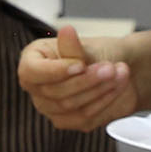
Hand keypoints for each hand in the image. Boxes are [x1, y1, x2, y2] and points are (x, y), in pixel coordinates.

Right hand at [18, 23, 135, 130]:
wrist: (119, 71)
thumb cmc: (98, 54)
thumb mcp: (87, 46)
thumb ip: (73, 46)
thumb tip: (66, 31)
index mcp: (33, 59)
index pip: (31, 71)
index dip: (56, 71)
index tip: (81, 64)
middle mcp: (37, 86)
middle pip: (54, 92)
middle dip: (87, 79)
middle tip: (111, 67)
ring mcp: (50, 106)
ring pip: (70, 106)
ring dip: (99, 90)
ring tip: (119, 72)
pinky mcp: (68, 121)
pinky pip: (83, 118)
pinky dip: (103, 102)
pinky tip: (116, 88)